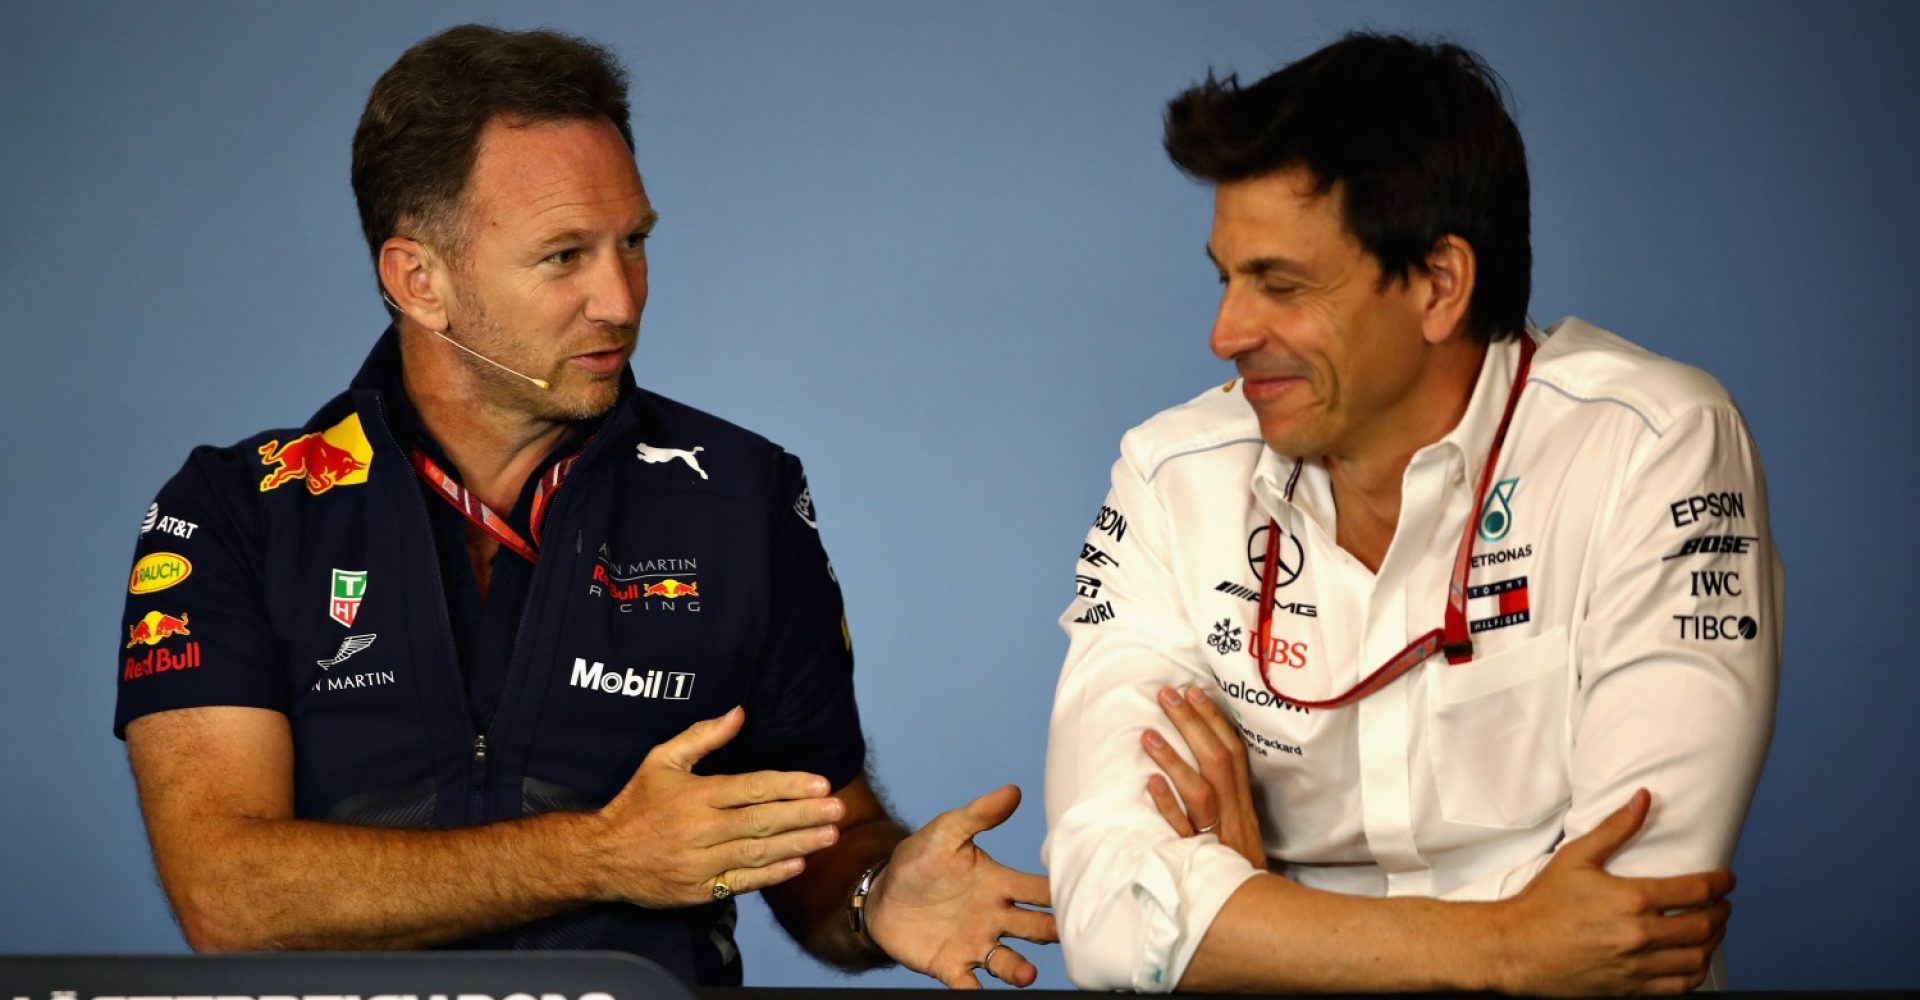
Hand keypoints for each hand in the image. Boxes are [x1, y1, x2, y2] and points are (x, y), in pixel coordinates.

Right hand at [591, 706, 845, 907]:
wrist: (601, 856)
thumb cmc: (636, 803)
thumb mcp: (661, 760)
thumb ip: (702, 736)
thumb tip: (739, 712)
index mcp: (696, 795)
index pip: (752, 788)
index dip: (789, 786)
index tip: (821, 784)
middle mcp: (700, 829)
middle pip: (762, 822)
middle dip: (804, 815)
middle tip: (839, 810)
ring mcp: (700, 862)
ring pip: (757, 853)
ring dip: (797, 844)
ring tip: (830, 836)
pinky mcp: (699, 890)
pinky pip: (741, 883)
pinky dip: (771, 875)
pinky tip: (798, 865)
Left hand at [865, 785, 1056, 988]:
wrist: (882, 894)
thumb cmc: (919, 860)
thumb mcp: (946, 832)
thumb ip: (979, 815)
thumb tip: (1013, 790)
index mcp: (999, 884)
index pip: (1038, 890)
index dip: (1060, 893)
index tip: (1085, 895)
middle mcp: (995, 917)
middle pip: (1034, 928)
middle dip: (1052, 933)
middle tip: (1066, 937)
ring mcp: (975, 943)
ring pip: (1007, 961)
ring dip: (1018, 970)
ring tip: (1026, 974)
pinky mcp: (951, 965)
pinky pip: (968, 984)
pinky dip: (975, 992)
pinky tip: (980, 996)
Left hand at [1141, 684, 1266, 869]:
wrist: (1255, 916)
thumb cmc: (1238, 870)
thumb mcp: (1238, 830)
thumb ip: (1223, 799)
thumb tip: (1201, 759)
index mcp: (1243, 806)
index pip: (1233, 754)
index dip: (1214, 720)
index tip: (1193, 691)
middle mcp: (1235, 817)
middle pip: (1218, 763)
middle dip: (1193, 725)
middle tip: (1166, 694)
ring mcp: (1219, 838)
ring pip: (1202, 792)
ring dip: (1175, 760)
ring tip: (1148, 734)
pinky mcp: (1202, 861)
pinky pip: (1184, 832)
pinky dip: (1169, 807)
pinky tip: (1149, 785)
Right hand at [1493, 790, 1732, 995]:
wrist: (1516, 948)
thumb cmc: (1543, 904)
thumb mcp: (1576, 857)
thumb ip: (1616, 829)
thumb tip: (1644, 799)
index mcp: (1630, 899)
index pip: (1695, 891)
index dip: (1720, 883)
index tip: (1726, 879)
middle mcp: (1639, 935)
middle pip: (1703, 926)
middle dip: (1721, 912)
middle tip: (1722, 903)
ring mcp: (1636, 966)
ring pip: (1697, 958)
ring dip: (1713, 942)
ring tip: (1712, 930)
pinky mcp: (1630, 989)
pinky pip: (1679, 986)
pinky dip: (1695, 972)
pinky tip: (1693, 959)